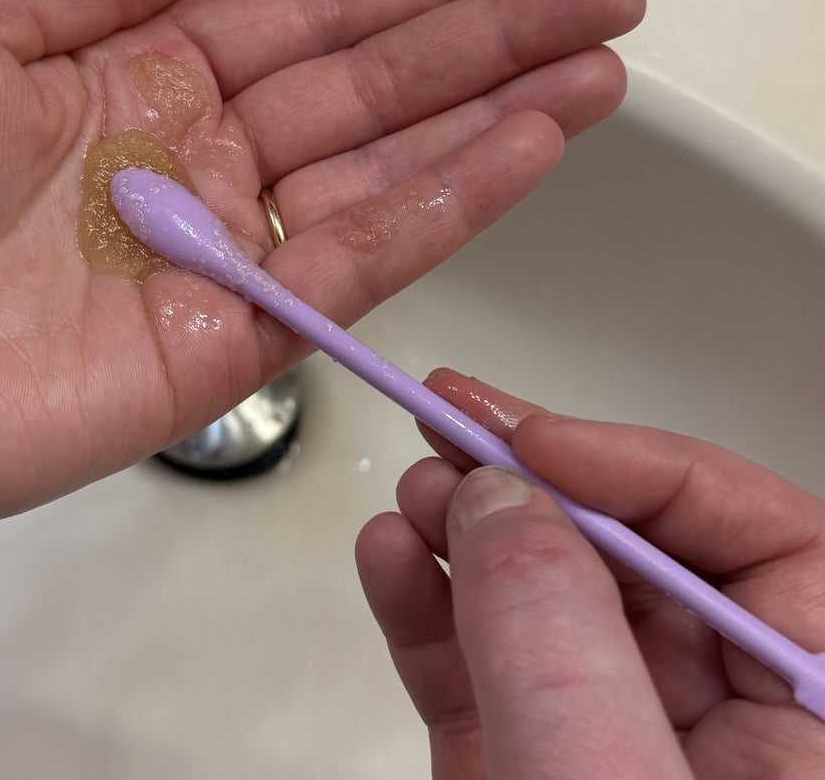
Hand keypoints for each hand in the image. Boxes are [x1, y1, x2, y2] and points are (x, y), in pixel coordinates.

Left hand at [0, 0, 642, 573]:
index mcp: (126, 83)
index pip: (304, 23)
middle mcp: (184, 169)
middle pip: (369, 92)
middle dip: (488, 42)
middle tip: (593, 1)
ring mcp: (211, 260)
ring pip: (387, 176)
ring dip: (496, 119)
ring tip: (593, 69)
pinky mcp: (219, 351)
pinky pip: (354, 267)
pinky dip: (447, 207)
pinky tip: (523, 148)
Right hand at [356, 371, 824, 777]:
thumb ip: (559, 644)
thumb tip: (496, 500)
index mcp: (800, 718)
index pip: (767, 542)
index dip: (647, 470)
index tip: (536, 444)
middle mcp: (709, 717)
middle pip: (634, 552)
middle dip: (533, 484)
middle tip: (453, 425)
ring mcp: (606, 735)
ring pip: (546, 595)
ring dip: (469, 525)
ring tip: (416, 486)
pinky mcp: (520, 759)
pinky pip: (477, 658)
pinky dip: (425, 600)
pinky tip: (388, 553)